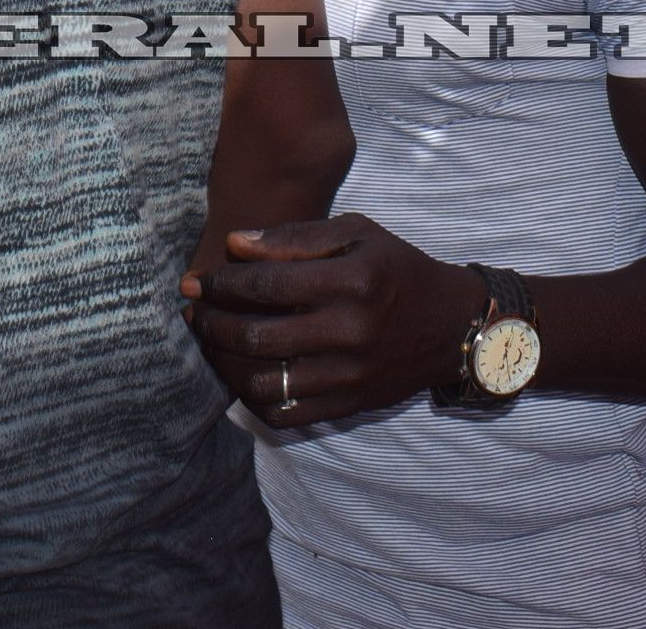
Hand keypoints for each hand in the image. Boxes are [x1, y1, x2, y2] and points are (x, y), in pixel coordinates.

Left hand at [180, 215, 477, 425]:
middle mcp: (350, 332)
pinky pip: (284, 412)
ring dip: (223, 364)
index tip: (197, 280)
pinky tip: (239, 373)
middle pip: (258, 337)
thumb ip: (294, 238)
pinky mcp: (349, 405)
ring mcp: (349, 375)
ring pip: (264, 381)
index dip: (222, 283)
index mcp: (352, 281)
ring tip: (208, 343)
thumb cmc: (396, 269)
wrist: (452, 325)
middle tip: (193, 312)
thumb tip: (236, 244)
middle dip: (212, 324)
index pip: (266, 286)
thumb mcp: (356, 233)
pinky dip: (250, 396)